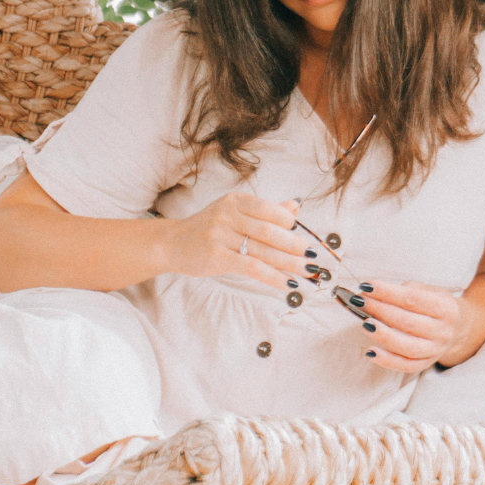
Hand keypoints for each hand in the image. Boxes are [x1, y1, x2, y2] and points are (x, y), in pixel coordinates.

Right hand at [165, 192, 318, 290]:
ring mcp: (221, 235)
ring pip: (263, 251)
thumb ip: (265, 210)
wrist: (172, 243)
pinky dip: (272, 276)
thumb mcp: (234, 212)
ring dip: (289, 264)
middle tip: (312, 257)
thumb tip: (295, 207)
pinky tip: (286, 284)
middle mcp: (228, 214)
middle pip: (269, 231)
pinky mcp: (217, 256)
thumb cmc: (208, 228)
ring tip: (306, 272)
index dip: (289, 223)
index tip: (304, 236)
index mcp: (236, 200)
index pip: (269, 210)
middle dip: (294, 246)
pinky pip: (251, 267)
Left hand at [356, 281, 465, 373]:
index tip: (366, 286)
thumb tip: (372, 294)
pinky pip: (406, 366)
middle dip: (379, 310)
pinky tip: (371, 352)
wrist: (459, 327)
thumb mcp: (429, 290)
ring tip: (365, 324)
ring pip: (407, 347)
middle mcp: (443, 331)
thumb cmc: (437, 304)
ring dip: (383, 336)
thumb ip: (405, 290)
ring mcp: (436, 350)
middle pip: (407, 322)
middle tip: (360, 302)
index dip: (387, 292)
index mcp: (445, 307)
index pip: (411, 299)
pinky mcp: (427, 363)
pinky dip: (387, 361)